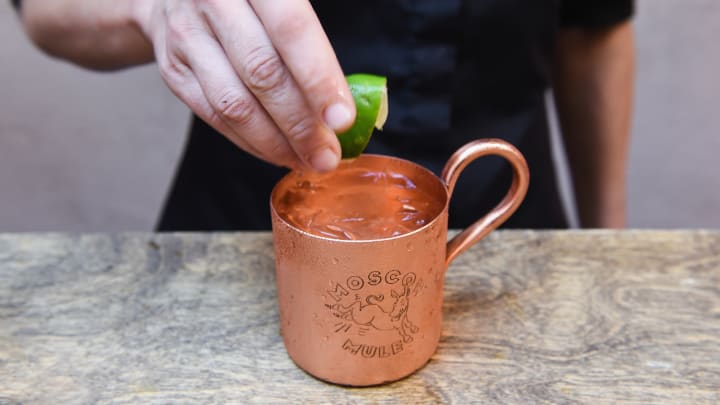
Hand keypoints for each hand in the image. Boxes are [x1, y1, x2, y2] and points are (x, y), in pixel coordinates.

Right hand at [132, 0, 355, 170]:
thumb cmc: (249, 0)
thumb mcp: (282, 0)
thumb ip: (310, 41)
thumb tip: (343, 106)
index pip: (292, 31)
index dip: (319, 79)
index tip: (342, 120)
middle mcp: (215, 1)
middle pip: (263, 74)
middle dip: (301, 125)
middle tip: (328, 155)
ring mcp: (187, 36)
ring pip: (235, 104)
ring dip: (276, 143)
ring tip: (306, 160)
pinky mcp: (173, 69)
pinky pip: (214, 117)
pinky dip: (250, 142)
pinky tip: (277, 153)